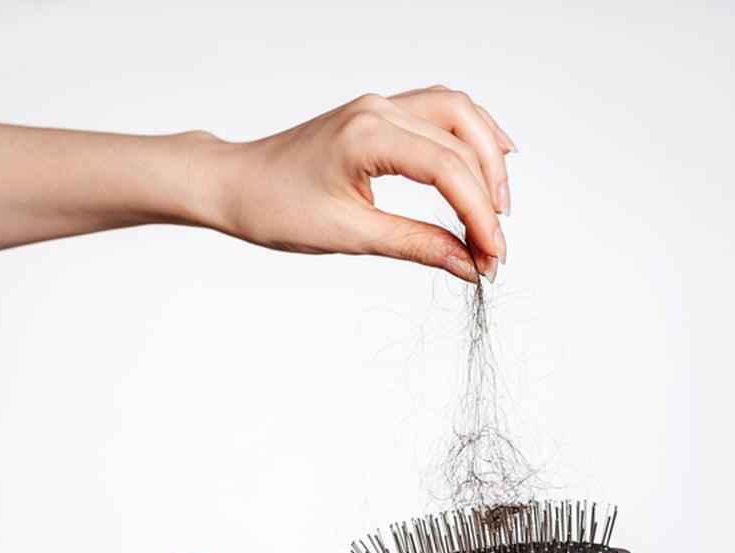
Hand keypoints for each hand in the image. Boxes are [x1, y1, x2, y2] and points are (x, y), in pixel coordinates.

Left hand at [199, 86, 515, 282]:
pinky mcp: (378, 115)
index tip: (492, 256)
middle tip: (496, 243)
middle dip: (488, 194)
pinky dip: (468, 137)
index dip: (478, 214)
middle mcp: (377, 110)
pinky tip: (487, 161)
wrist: (234, 184)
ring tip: (500, 207)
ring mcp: (379, 107)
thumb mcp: (347, 235)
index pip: (446, 168)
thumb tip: (465, 263)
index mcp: (366, 136)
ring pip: (458, 114)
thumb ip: (414, 245)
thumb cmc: (273, 207)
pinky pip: (439, 112)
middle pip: (461, 138)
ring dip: (486, 157)